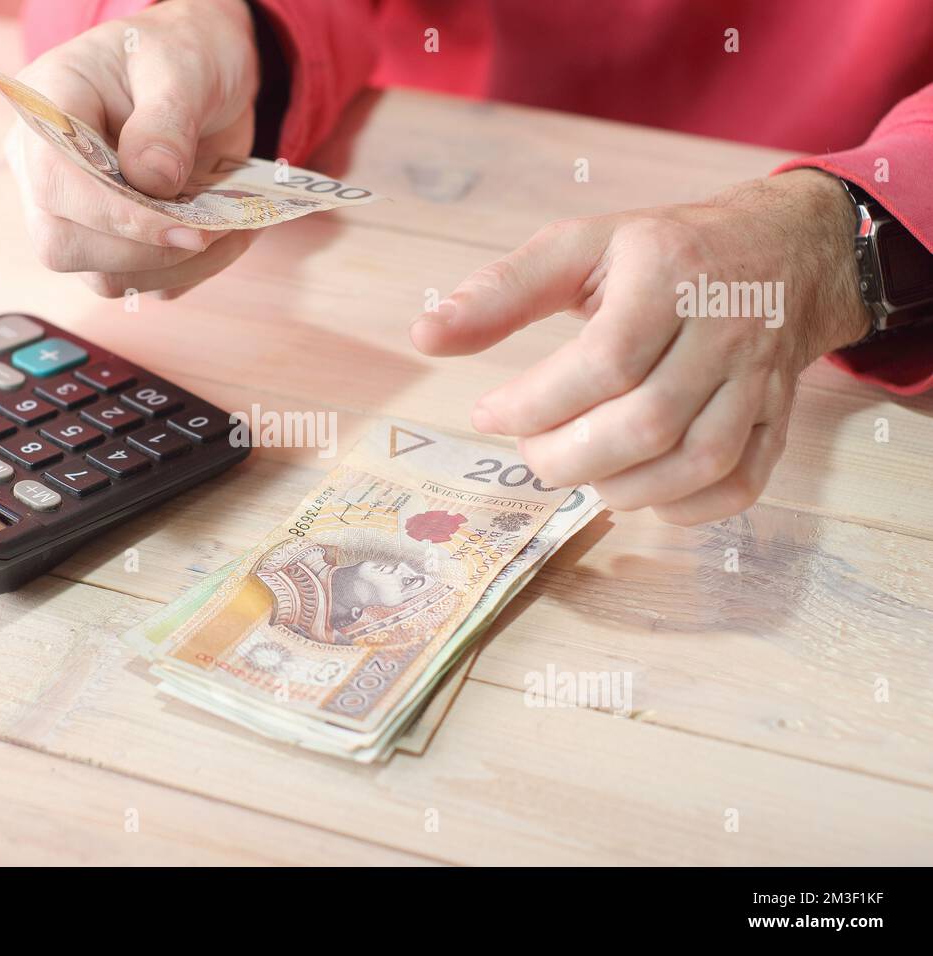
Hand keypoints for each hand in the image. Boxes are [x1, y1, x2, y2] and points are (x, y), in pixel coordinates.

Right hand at [5, 0, 259, 297]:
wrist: (204, 74)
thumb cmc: (183, 55)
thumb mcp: (184, 66)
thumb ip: (167, 119)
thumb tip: (154, 180)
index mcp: (47, 109)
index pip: (52, 179)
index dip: (112, 213)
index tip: (182, 225)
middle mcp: (47, 170)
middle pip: (63, 245)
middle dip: (144, 250)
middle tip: (213, 227)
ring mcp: (76, 214)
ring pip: (104, 278)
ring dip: (177, 266)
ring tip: (232, 227)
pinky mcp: (114, 245)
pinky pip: (146, 284)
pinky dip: (193, 271)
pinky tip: (228, 234)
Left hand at [410, 169, 871, 524]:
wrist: (783, 249)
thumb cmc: (661, 251)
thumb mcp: (581, 245)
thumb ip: (502, 291)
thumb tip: (424, 338)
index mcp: (671, 274)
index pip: (602, 362)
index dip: (534, 404)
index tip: (488, 414)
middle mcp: (726, 328)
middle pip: (648, 423)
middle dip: (569, 456)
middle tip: (529, 452)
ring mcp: (761, 378)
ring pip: (699, 461)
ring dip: (622, 487)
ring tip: (576, 468)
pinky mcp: (781, 416)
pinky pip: (743, 483)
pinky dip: (685, 507)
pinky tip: (637, 490)